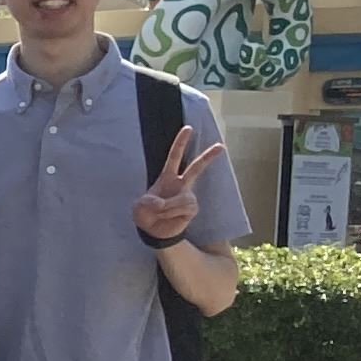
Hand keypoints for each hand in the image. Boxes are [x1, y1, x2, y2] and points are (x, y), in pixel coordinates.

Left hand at [134, 124, 218, 243]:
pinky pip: (185, 208)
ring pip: (184, 198)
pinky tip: (170, 217)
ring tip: (161, 213)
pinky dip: (173, 213)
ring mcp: (188, 196)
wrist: (154, 231)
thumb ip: (148, 202)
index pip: (174, 157)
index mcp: (167, 178)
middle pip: (196, 167)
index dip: (180, 143)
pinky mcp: (192, 208)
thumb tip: (162, 203)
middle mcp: (181, 184)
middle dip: (208, 156)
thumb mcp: (140, 207)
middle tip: (221, 145)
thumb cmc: (146, 214)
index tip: (188, 128)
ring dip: (169, 208)